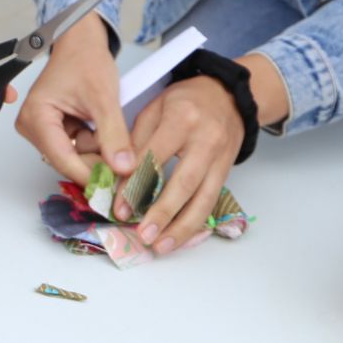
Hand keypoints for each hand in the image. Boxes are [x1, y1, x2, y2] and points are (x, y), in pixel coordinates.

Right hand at [14, 13, 125, 182]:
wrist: (81, 44)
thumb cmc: (86, 61)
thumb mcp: (104, 98)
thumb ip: (114, 135)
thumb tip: (123, 168)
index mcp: (36, 117)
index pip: (63, 159)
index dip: (91, 175)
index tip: (118, 185)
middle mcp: (33, 127)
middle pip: (68, 161)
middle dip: (98, 160)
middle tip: (126, 157)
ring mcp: (42, 130)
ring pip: (75, 158)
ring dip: (98, 151)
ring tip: (112, 129)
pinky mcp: (53, 131)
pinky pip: (77, 150)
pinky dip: (95, 144)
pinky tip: (104, 130)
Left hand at [128, 76, 243, 254]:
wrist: (227, 96)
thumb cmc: (184, 101)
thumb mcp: (154, 108)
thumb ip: (135, 140)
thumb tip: (114, 175)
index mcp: (181, 118)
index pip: (154, 156)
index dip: (135, 184)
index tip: (119, 207)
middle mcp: (205, 140)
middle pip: (183, 182)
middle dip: (162, 212)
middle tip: (143, 235)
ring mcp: (220, 158)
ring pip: (203, 199)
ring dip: (182, 227)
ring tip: (162, 246)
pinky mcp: (227, 171)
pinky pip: (212, 202)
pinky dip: (196, 223)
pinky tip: (181, 238)